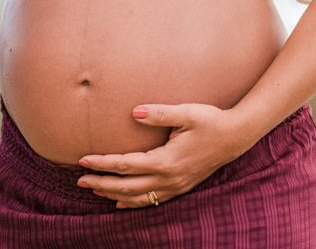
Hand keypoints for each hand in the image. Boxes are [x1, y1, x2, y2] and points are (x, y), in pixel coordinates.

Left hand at [76, 103, 254, 208]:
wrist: (236, 136)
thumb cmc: (211, 120)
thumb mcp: (187, 112)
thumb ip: (159, 113)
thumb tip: (133, 112)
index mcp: (166, 160)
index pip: (126, 165)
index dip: (103, 163)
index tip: (84, 160)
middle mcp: (168, 178)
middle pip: (126, 186)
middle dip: (101, 183)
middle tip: (80, 179)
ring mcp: (175, 185)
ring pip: (137, 197)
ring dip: (114, 195)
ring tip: (94, 190)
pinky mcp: (181, 186)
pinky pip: (152, 201)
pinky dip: (133, 203)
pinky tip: (121, 203)